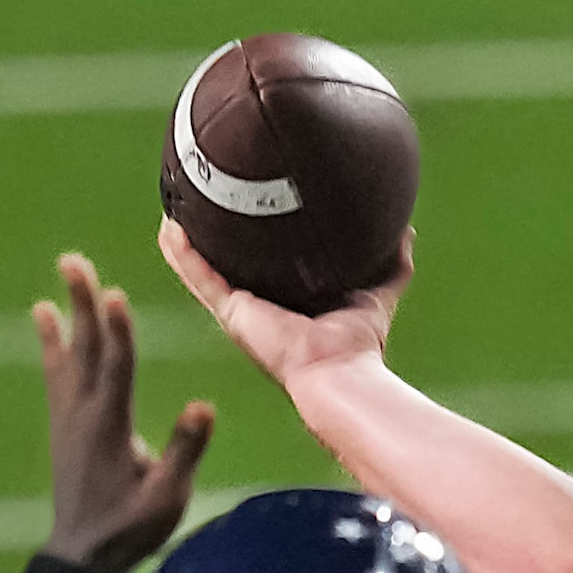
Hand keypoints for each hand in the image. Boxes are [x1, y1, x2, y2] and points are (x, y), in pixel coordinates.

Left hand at [35, 253, 213, 572]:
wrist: (82, 554)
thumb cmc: (131, 529)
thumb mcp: (167, 497)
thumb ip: (184, 451)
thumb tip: (203, 406)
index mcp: (111, 428)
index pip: (117, 369)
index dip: (116, 330)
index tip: (113, 293)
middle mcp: (84, 414)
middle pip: (86, 349)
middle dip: (82, 304)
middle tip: (72, 262)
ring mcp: (69, 418)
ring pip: (67, 356)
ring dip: (65, 316)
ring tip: (59, 281)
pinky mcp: (64, 426)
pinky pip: (56, 373)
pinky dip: (52, 343)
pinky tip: (46, 321)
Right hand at [160, 217, 409, 386]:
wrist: (339, 371)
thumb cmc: (359, 344)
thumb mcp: (378, 291)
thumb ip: (392, 264)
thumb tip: (405, 230)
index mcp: (289, 303)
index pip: (267, 267)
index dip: (254, 242)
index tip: (244, 209)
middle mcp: (260, 308)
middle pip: (229, 266)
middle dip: (213, 238)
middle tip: (201, 201)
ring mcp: (241, 310)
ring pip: (204, 270)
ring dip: (186, 242)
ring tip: (172, 210)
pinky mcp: (231, 312)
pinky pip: (198, 277)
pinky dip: (181, 253)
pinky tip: (167, 228)